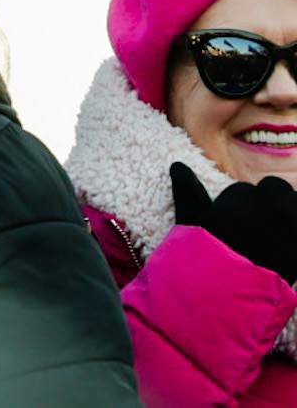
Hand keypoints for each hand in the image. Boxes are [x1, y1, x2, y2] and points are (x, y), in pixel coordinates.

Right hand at [170, 161, 296, 282]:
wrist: (230, 298)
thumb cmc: (204, 262)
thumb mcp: (191, 225)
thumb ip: (189, 193)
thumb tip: (178, 165)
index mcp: (237, 200)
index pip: (246, 191)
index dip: (243, 209)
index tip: (238, 230)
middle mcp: (266, 205)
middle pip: (276, 189)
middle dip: (271, 203)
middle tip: (263, 230)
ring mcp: (289, 222)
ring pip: (296, 202)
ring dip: (289, 214)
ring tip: (278, 236)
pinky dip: (296, 232)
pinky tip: (289, 246)